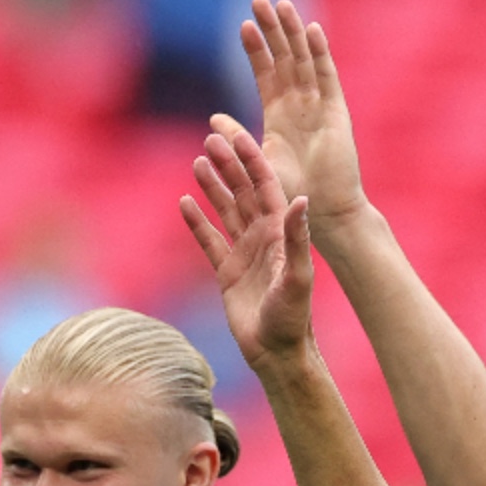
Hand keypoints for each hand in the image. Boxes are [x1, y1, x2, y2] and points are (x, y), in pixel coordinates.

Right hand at [181, 129, 314, 370]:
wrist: (276, 351)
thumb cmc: (294, 317)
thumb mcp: (299, 276)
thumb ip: (298, 238)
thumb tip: (301, 199)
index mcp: (281, 232)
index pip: (266, 186)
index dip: (252, 159)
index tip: (236, 134)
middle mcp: (263, 237)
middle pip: (243, 192)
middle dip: (228, 165)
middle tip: (210, 138)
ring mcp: (244, 253)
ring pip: (225, 211)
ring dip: (213, 187)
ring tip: (198, 162)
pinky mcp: (227, 273)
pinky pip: (209, 241)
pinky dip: (197, 223)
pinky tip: (184, 202)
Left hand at [209, 0, 365, 231]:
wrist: (323, 210)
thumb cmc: (292, 193)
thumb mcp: (257, 162)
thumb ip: (237, 138)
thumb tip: (214, 119)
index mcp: (278, 115)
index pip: (266, 73)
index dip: (256, 50)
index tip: (243, 25)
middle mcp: (299, 105)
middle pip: (284, 58)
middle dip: (273, 30)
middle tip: (259, 0)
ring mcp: (319, 105)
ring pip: (304, 60)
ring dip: (294, 33)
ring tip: (282, 5)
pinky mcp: (337, 112)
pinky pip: (327, 77)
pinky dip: (321, 54)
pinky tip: (312, 32)